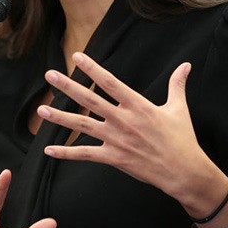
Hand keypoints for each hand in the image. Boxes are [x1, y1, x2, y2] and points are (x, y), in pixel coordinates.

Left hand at [38, 52, 214, 200]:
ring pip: (82, 125)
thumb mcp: (179, 108)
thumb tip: (186, 65)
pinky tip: (49, 149)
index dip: (92, 68)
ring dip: (60, 118)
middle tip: (50, 75)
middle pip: (89, 100)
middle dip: (68, 87)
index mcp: (138, 105)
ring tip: (41, 110)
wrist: (183, 170)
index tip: (77, 57)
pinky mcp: (114, 157)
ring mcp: (116, 139)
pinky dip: (66, 152)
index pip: (110, 82)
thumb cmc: (182, 138)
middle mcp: (123, 120)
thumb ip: (177, 84)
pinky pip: (86, 154)